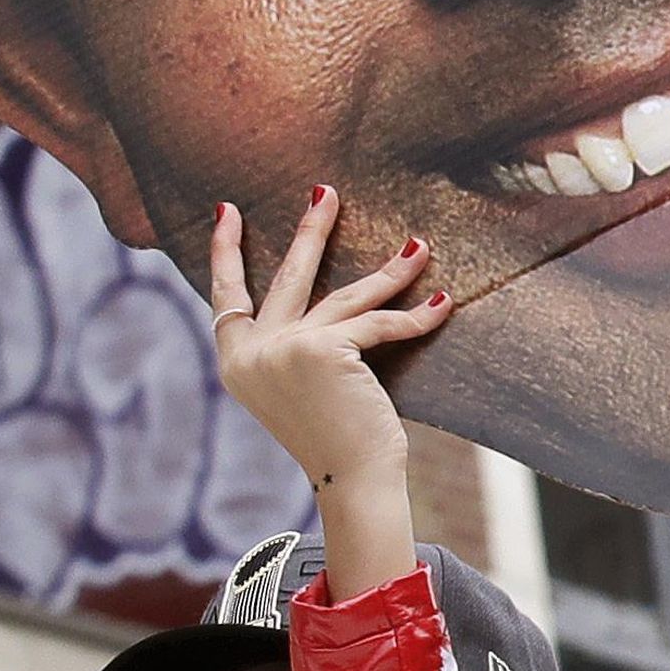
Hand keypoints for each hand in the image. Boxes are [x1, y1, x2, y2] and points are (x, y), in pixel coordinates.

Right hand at [211, 190, 450, 600]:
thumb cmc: (337, 437)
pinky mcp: (323, 349)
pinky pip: (380, 323)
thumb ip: (298, 343)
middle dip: (311, 230)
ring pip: (348, 296)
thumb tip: (329, 296)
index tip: (226, 211)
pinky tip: (443, 303)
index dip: (226, 253)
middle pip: (287, 277)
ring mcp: (283, 348)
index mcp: (236, 362)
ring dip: (391, 270)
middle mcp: (250, 353)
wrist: (353, 479)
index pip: (227, 296)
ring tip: (419, 245)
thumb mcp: (300, 385)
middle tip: (325, 191)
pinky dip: (417, 316)